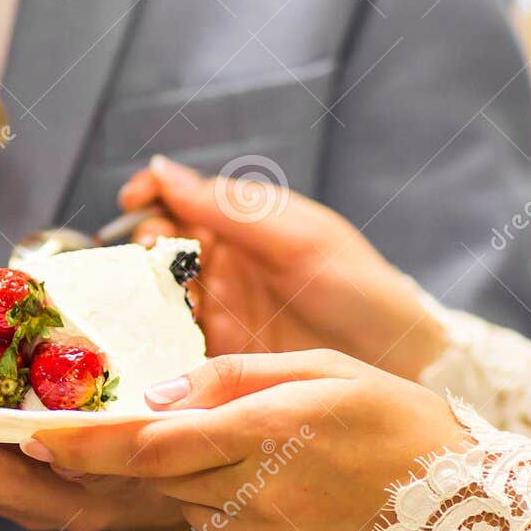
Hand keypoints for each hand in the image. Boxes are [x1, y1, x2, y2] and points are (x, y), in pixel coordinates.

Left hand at [26, 351, 467, 530]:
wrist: (481, 525)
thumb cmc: (402, 429)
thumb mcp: (327, 370)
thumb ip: (235, 376)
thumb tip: (156, 395)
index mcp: (272, 430)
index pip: (152, 442)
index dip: (85, 444)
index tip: (32, 438)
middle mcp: (259, 496)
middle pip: (161, 478)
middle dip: (130, 460)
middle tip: (127, 444)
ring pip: (194, 508)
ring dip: (205, 483)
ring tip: (282, 468)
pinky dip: (237, 519)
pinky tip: (295, 506)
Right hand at [123, 157, 446, 381]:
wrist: (398, 359)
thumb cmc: (360, 288)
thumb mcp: (300, 238)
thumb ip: (231, 208)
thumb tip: (164, 171)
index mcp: (243, 224)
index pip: (179, 198)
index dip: (149, 193)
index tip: (133, 200)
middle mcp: (224, 264)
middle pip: (159, 247)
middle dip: (143, 247)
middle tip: (153, 260)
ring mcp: (219, 310)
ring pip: (157, 294)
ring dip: (143, 295)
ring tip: (152, 303)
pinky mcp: (218, 355)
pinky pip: (172, 344)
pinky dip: (154, 340)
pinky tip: (154, 341)